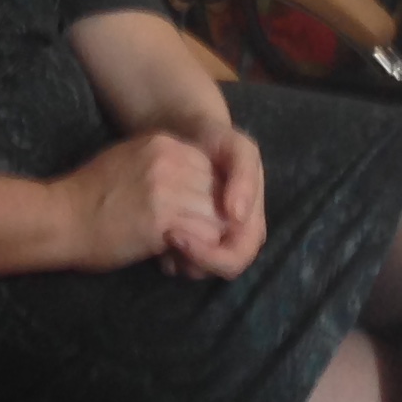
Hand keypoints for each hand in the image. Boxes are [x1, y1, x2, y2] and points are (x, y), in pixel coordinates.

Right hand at [50, 131, 238, 274]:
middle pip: (217, 190)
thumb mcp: (128, 162)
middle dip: (213, 218)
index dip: (207, 196)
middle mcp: (168, 159)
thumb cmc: (87, 195)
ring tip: (189, 253)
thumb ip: (160, 166)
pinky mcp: (162, 217)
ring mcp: (166, 187)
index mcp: (161, 143)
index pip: (210, 168)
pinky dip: (200, 252)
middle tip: (199, 240)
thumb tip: (187, 185)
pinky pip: (204, 236)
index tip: (194, 217)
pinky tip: (178, 258)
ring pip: (216, 215)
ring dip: (209, 238)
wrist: (59, 218)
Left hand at [166, 125, 266, 280]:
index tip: (174, 235)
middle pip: (211, 270)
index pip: (233, 260)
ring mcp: (212, 239)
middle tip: (159, 239)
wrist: (187, 131)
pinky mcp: (191, 234)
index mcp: (250, 225)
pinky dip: (165, 252)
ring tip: (154, 238)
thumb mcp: (237, 148)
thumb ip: (244, 177)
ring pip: (194, 269)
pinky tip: (150, 237)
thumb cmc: (215, 140)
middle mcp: (233, 237)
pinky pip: (179, 258)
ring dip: (174, 260)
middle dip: (187, 261)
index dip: (207, 256)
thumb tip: (236, 216)